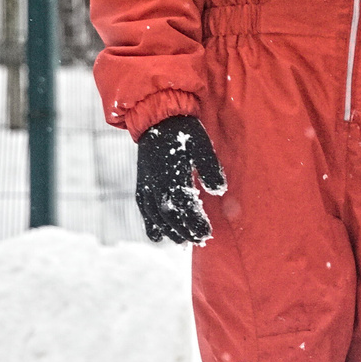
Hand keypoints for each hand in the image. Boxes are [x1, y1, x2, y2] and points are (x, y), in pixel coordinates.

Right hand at [135, 114, 225, 243]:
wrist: (157, 118)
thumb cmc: (184, 132)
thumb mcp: (202, 145)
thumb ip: (211, 168)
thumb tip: (219, 191)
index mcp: (172, 174)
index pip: (185, 206)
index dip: (196, 222)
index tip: (208, 233)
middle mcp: (156, 183)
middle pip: (170, 215)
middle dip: (185, 230)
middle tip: (200, 241)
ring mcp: (146, 184)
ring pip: (155, 216)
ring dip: (169, 231)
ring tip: (183, 242)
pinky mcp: (141, 184)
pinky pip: (143, 209)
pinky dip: (149, 224)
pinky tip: (157, 237)